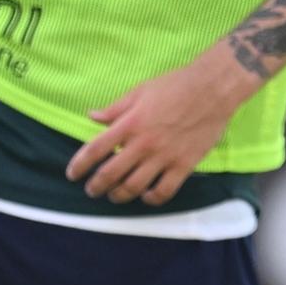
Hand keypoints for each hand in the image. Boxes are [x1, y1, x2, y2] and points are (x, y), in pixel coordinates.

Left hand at [68, 51, 252, 205]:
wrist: (213, 89)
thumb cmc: (175, 85)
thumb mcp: (140, 91)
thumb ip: (115, 108)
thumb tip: (92, 117)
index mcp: (130, 123)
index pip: (96, 149)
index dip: (80, 165)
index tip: (73, 174)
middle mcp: (143, 143)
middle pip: (111, 174)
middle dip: (96, 187)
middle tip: (92, 191)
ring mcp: (164, 156)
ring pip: (134, 187)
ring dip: (119, 196)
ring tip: (115, 196)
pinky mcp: (184, 165)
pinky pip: (164, 191)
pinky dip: (151, 199)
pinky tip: (146, 195)